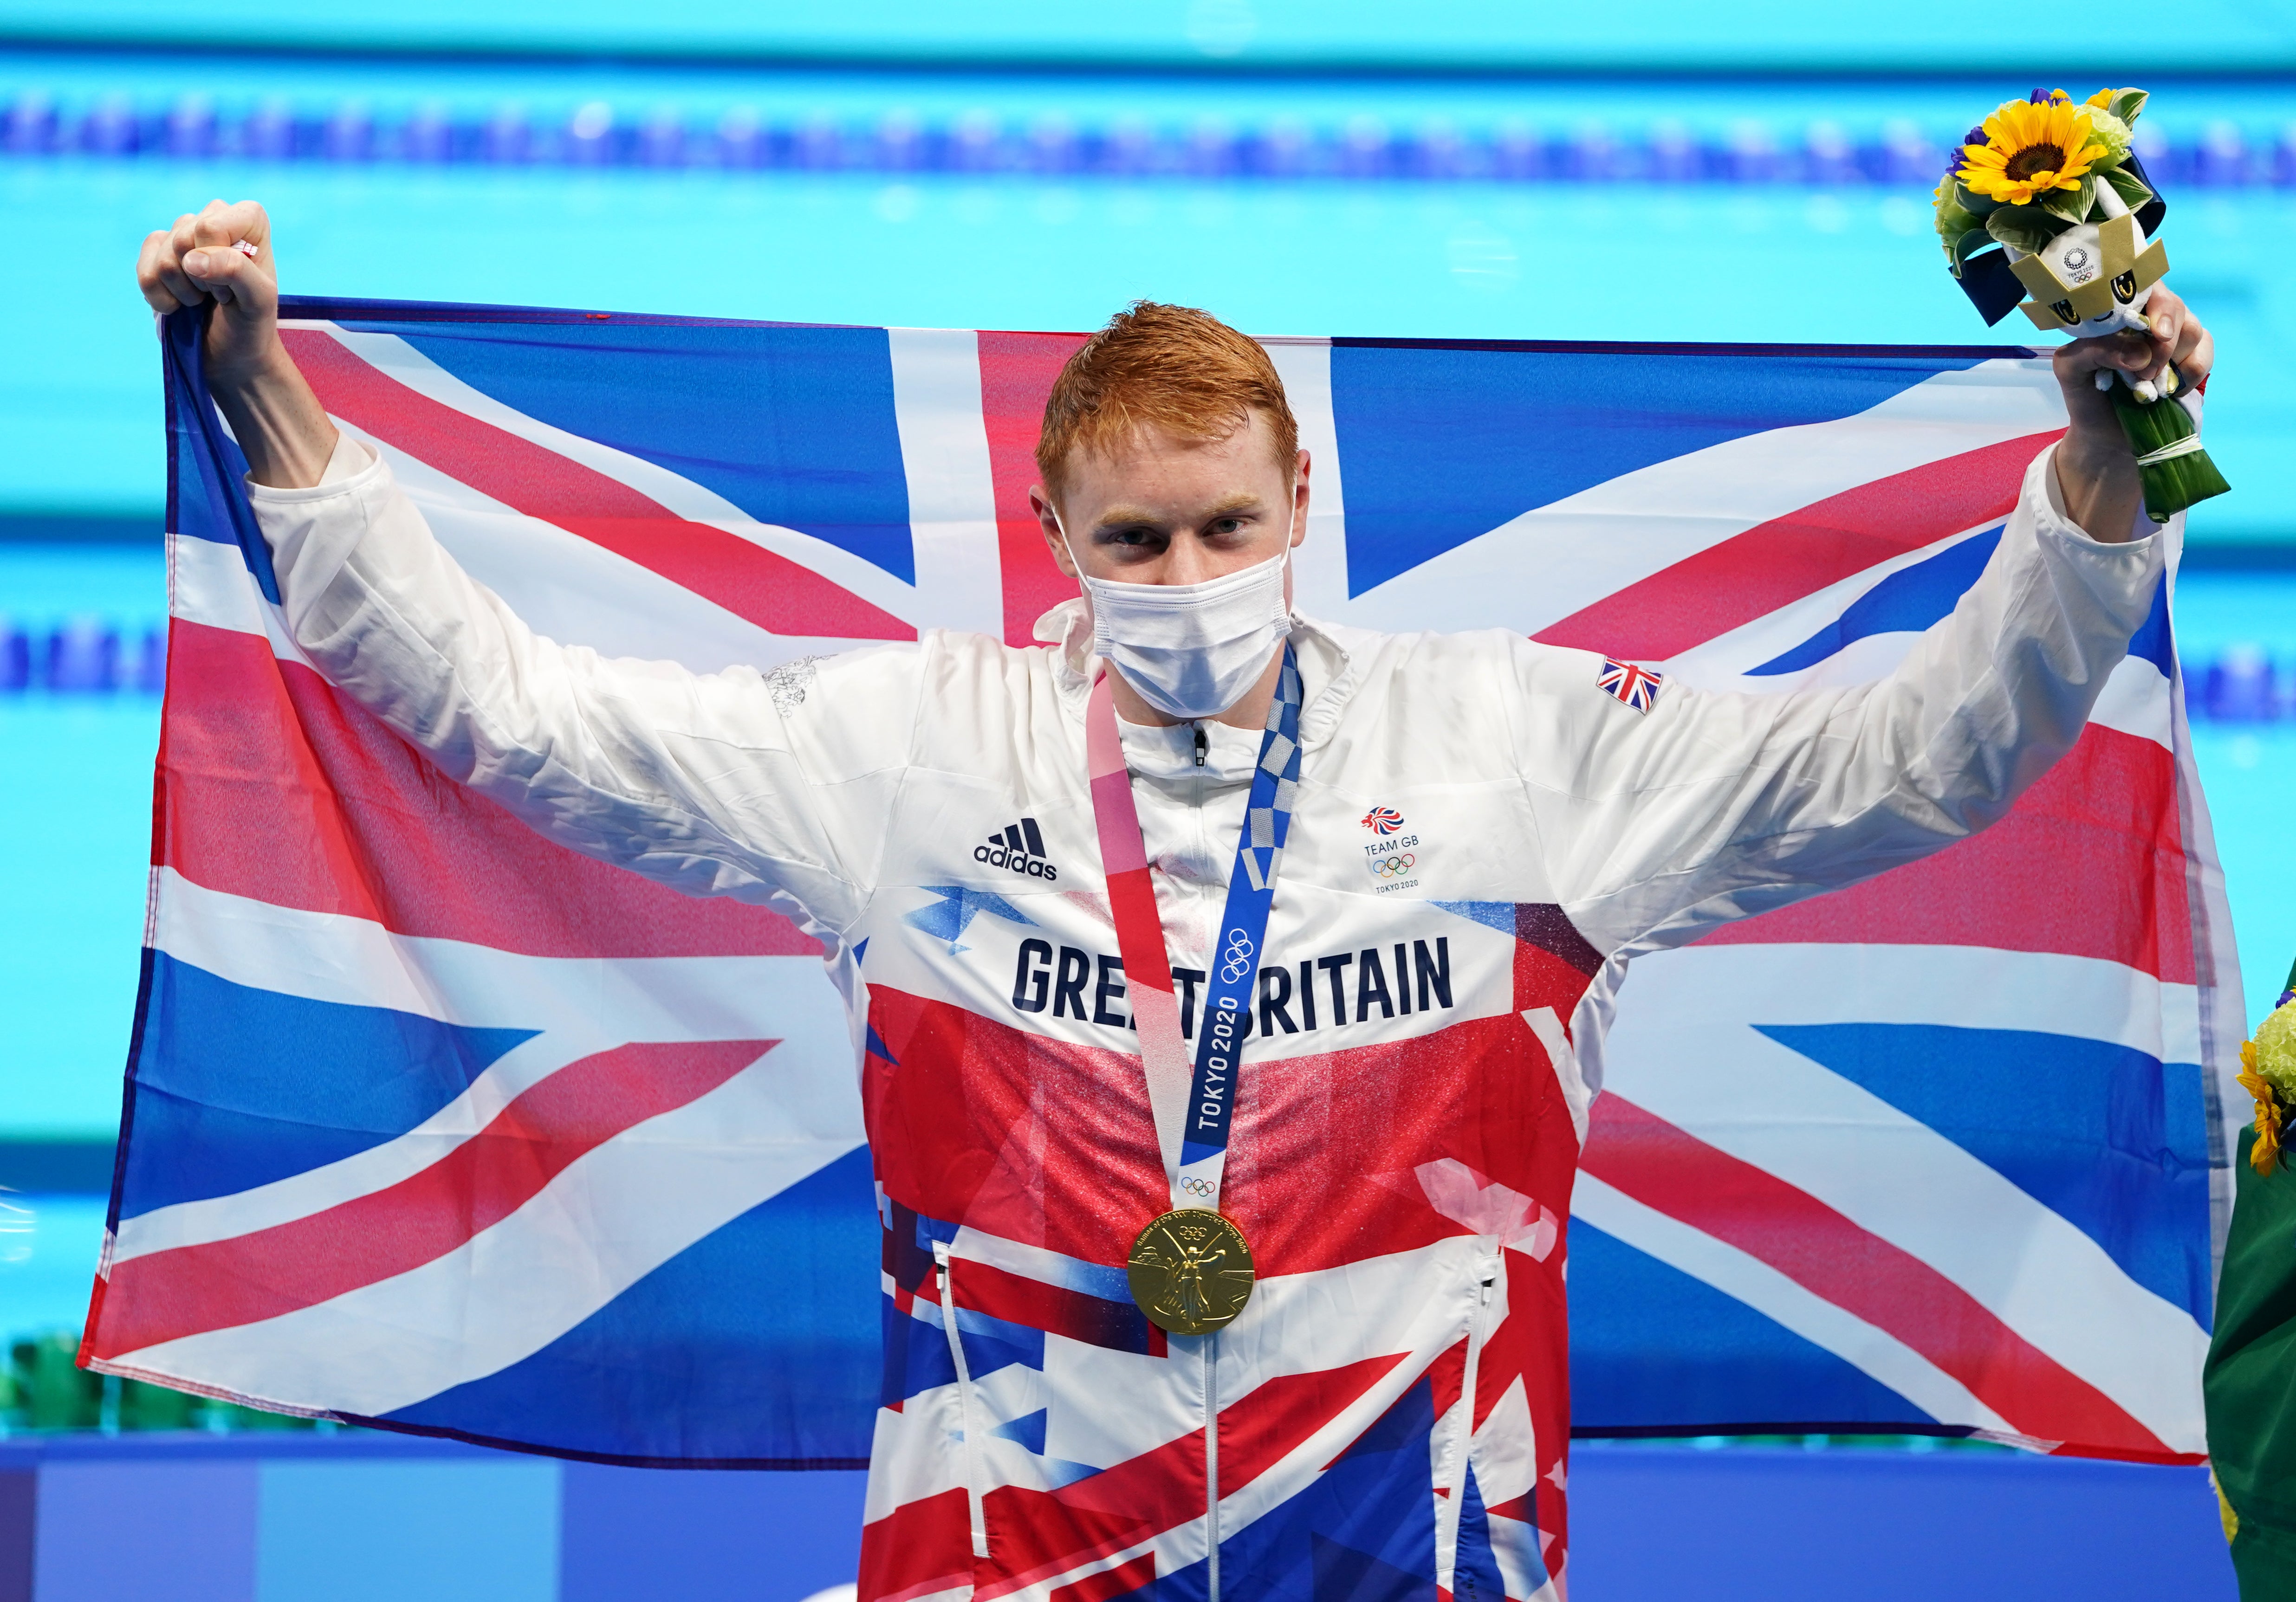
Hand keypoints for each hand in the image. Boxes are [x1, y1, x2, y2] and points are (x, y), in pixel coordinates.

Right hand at [137, 198, 283, 380]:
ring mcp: (182, 234)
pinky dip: (159, 296)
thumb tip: (191, 259)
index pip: (211, 226)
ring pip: (163, 256)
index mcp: (248, 220)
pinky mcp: (157, 254)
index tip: (233, 284)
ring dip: (181, 290)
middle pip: (182, 239)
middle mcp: (214, 218)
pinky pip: (144, 270)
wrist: (230, 353)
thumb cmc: (251, 323)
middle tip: (219, 296)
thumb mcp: (259, 300)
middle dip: (199, 279)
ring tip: (202, 300)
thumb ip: (237, 271)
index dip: (216, 260)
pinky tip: (178, 304)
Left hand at [2050, 285, 2212, 541]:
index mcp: (2116, 313)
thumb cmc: (2085, 397)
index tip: (2153, 327)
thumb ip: (2093, 350)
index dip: (2149, 295)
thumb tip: (2141, 352)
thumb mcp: (2070, 371)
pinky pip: (2205, 351)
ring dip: (2171, 357)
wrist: (2105, 439)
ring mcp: (2173, 338)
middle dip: (2161, 335)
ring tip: (2146, 383)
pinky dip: (2190, 370)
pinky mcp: (2192, 359)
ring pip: (2191, 326)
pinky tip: (2170, 389)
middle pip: (2171, 303)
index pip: (2139, 282)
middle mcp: (2148, 319)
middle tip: (2143, 368)